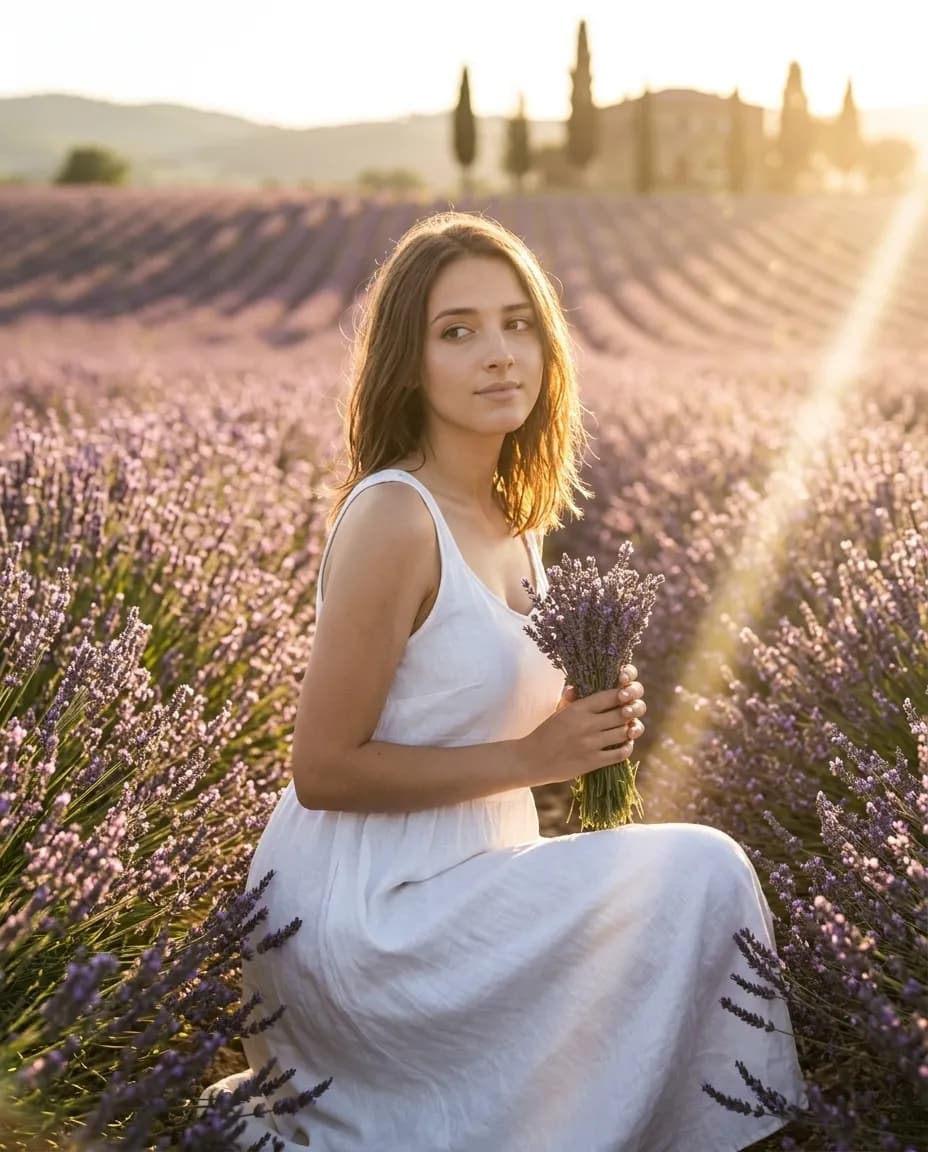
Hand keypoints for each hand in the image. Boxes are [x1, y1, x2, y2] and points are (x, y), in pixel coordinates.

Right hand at [521, 670, 646, 787]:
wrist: (532, 759)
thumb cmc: (546, 733)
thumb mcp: (558, 711)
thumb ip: (571, 698)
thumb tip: (579, 685)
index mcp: (578, 709)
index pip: (610, 696)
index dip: (624, 694)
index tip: (626, 696)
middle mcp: (586, 724)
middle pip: (622, 714)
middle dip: (631, 711)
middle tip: (632, 712)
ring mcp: (590, 744)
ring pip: (623, 733)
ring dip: (631, 730)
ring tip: (630, 728)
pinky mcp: (592, 762)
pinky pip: (620, 753)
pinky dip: (627, 747)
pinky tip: (625, 744)